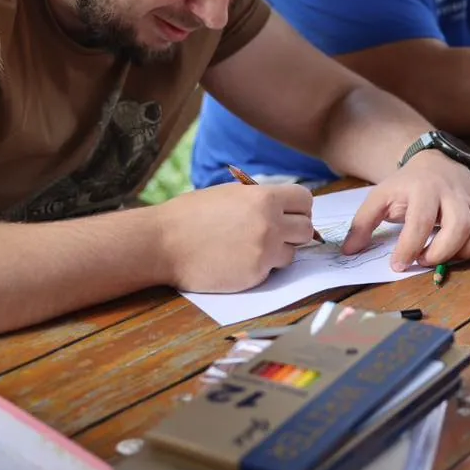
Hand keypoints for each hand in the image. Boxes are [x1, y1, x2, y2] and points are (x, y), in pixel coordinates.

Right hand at [157, 182, 314, 291]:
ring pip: (292, 254)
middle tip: (275, 234)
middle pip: (306, 229)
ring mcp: (264, 251)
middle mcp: (270, 224)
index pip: (305, 200)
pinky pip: (272, 271)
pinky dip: (261, 268)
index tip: (289, 214)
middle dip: (293, 232)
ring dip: (279, 252)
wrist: (163, 242)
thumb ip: (260, 200)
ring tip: (251, 248)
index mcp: (264, 198)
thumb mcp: (230, 194)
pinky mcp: (254, 275)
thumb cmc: (192, 215)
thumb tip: (285, 207)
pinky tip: (238, 261)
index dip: (298, 208)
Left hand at [346, 151, 469, 271]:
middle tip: (423, 261)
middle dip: (442, 251)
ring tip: (445, 258)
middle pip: (459, 225)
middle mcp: (451, 193)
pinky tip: (465, 252)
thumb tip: (349, 251)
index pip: (421, 220)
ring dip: (466, 251)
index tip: (398, 265)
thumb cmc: (406, 185)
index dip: (410, 247)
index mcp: (422, 189)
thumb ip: (362, 223)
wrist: (435, 161)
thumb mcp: (379, 197)